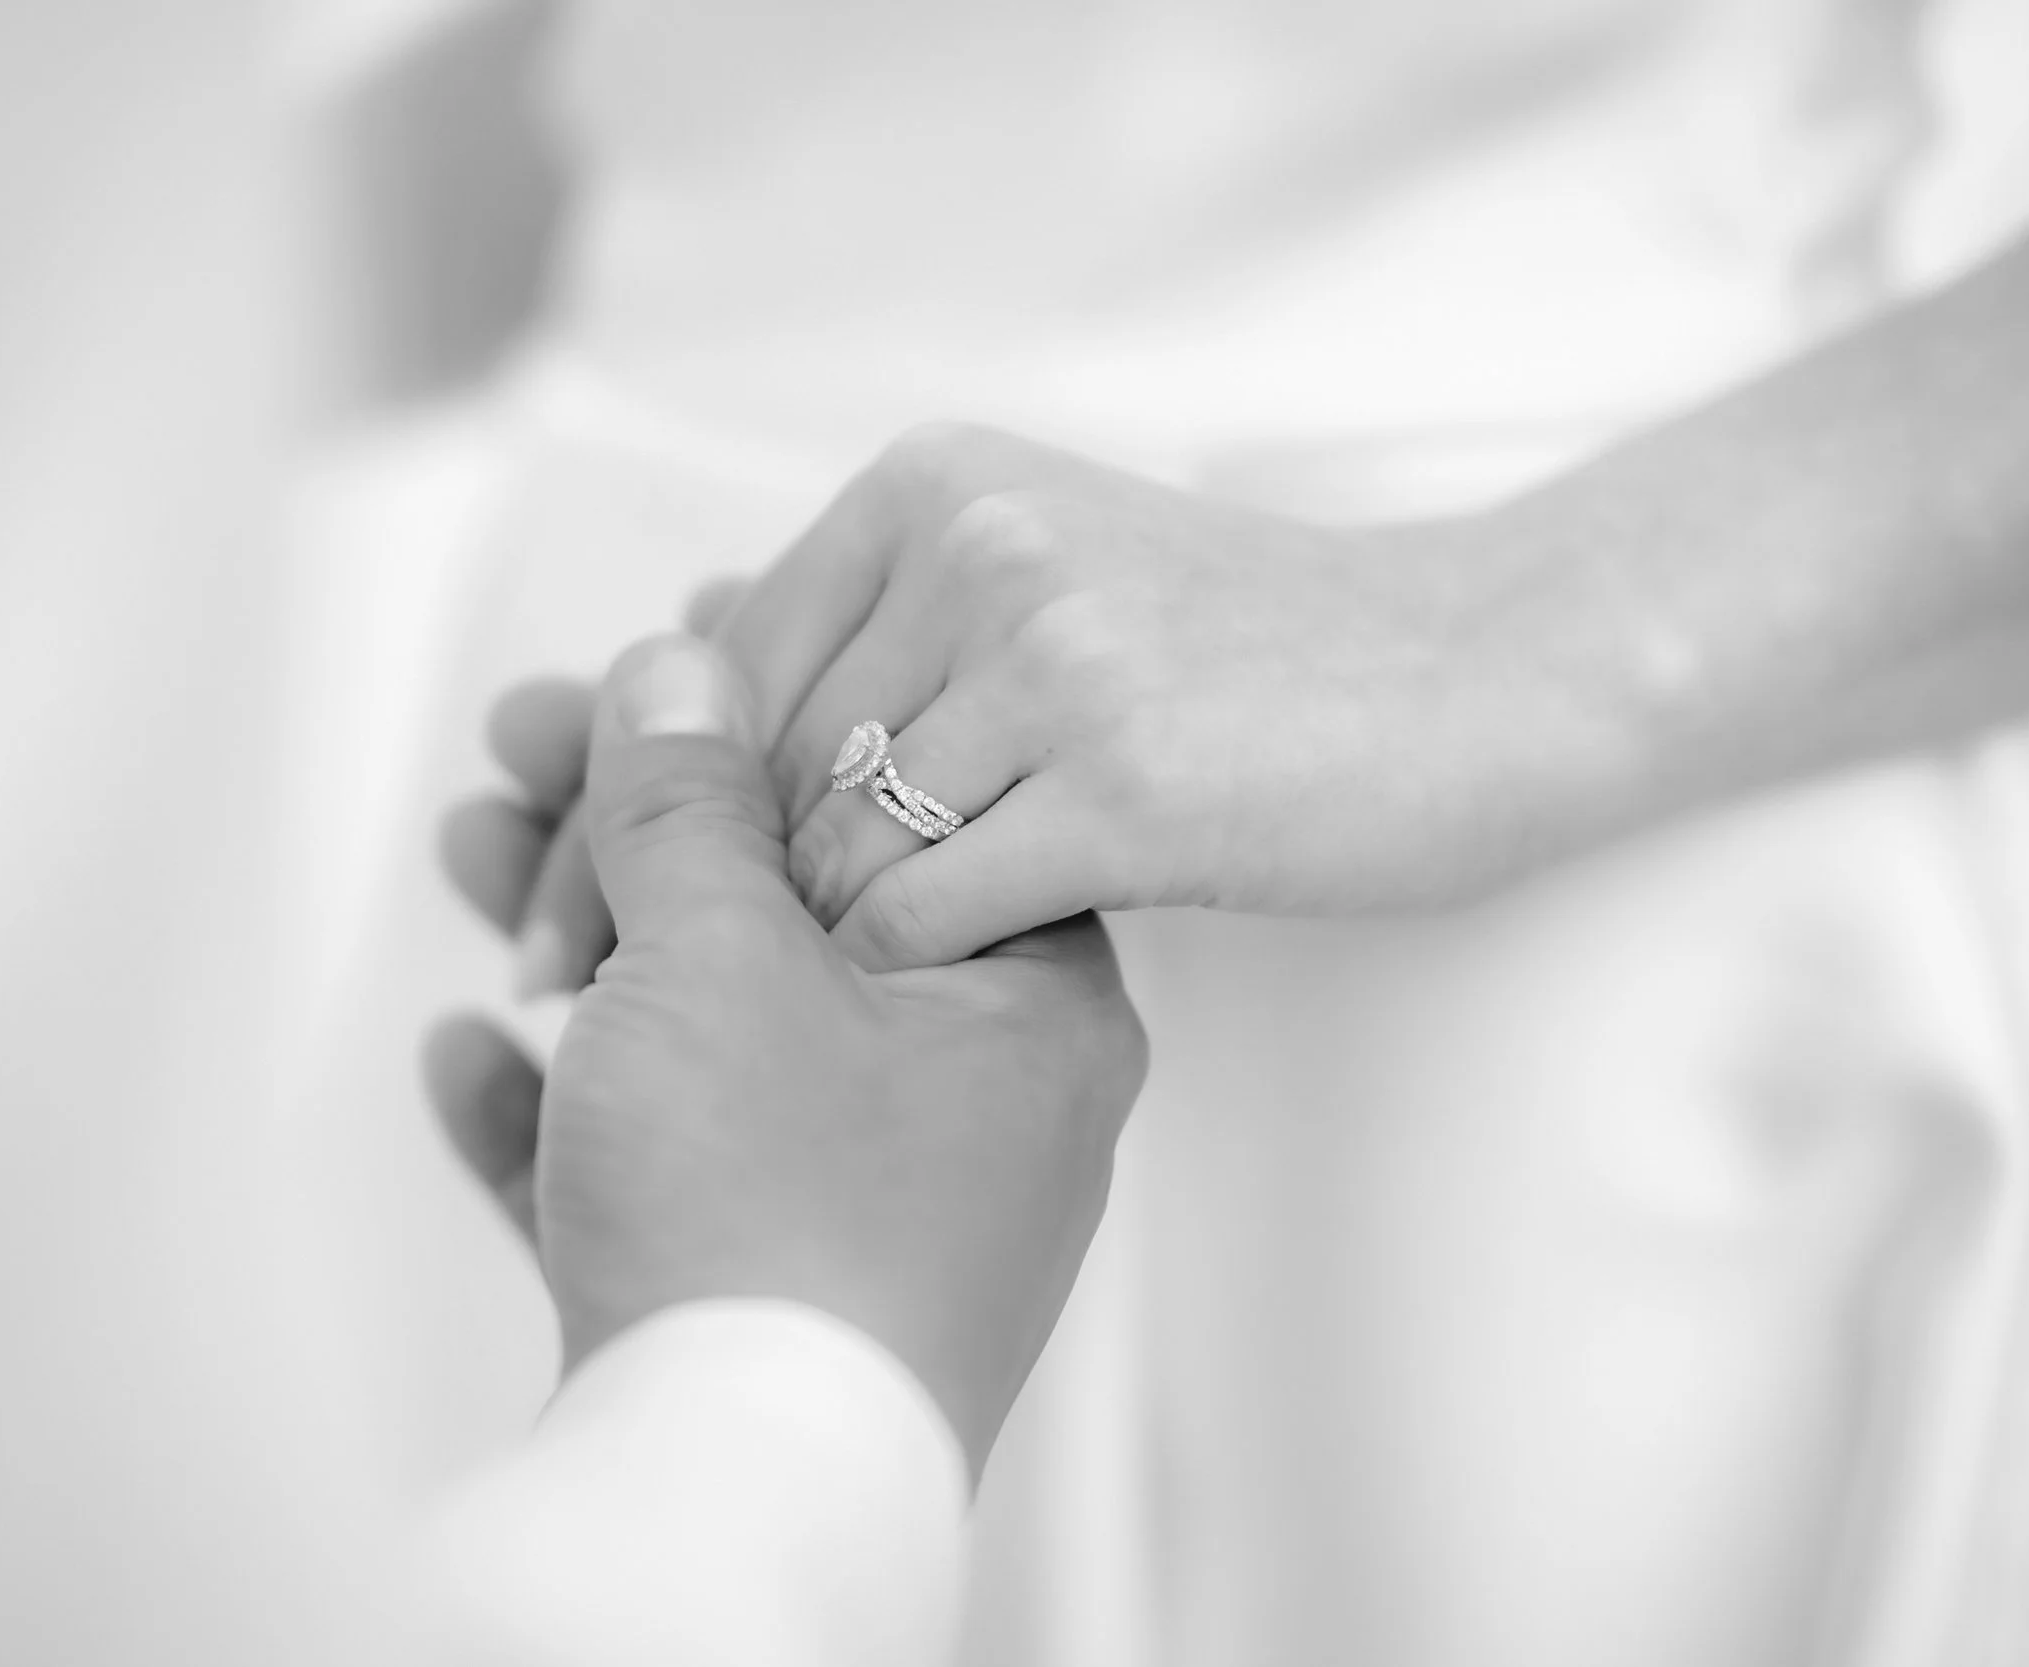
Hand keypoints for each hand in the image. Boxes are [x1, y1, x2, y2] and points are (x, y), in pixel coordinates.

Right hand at [428, 634, 1149, 1475]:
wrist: (728, 1500)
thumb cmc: (781, 1230)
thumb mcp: (723, 960)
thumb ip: (691, 806)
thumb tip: (678, 674)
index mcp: (1028, 1006)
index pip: (914, 802)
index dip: (784, 708)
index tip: (682, 639)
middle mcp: (972, 1109)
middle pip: (795, 910)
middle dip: (639, 826)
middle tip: (535, 740)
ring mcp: (867, 1212)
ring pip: (711, 1033)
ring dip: (581, 945)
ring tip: (472, 855)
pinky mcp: (762, 1300)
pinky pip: (660, 1169)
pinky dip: (565, 1110)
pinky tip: (468, 1055)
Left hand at [502, 423, 1634, 987]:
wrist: (1473, 672)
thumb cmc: (1252, 652)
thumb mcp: (1049, 576)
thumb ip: (882, 629)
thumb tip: (675, 710)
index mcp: (933, 485)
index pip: (715, 663)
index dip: (622, 797)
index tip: (555, 901)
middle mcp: (974, 548)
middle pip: (746, 759)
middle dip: (645, 892)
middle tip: (572, 992)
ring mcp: (1053, 661)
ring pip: (823, 845)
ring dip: (773, 957)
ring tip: (727, 1035)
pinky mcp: (1126, 786)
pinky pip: (922, 912)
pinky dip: (883, 981)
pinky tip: (888, 1029)